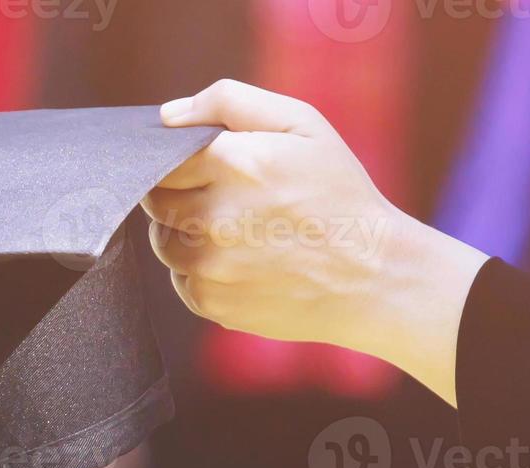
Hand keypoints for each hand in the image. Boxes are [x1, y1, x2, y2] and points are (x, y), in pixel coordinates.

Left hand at [144, 79, 488, 407]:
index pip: (162, 157)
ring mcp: (210, 266)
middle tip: (225, 198)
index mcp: (235, 163)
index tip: (204, 167)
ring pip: (163, 242)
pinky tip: (244, 263)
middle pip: (156, 200)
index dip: (179, 160)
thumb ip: (230, 102)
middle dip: (181, 195)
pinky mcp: (212, 303)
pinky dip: (201, 271)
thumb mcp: (303, 125)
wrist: (374, 277)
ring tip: (237, 232)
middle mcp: (215, 217)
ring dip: (187, 234)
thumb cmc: (340, 194)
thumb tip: (168, 117)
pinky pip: (180, 280)